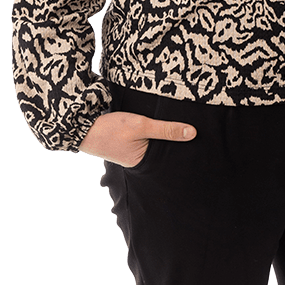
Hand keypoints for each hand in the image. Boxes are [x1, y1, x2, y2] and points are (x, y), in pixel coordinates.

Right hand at [78, 110, 196, 167]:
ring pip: (156, 140)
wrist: (82, 126)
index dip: (185, 148)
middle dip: (176, 140)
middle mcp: (140, 159)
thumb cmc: (110, 129)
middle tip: (199, 129)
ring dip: (164, 132)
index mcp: (144, 164)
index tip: (202, 139)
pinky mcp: (130, 139)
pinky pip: (148, 135)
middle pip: (165, 149)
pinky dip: (155, 129)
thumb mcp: (141, 126)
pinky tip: (163, 120)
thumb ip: (166, 129)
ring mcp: (134, 149)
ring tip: (185, 123)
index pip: (171, 156)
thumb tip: (193, 133)